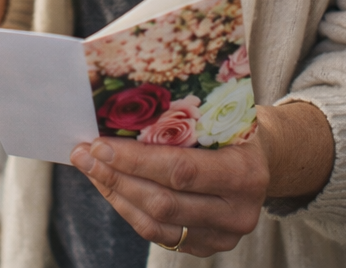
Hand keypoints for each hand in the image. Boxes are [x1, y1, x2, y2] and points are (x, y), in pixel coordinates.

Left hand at [70, 133, 267, 254]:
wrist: (262, 161)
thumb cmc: (232, 127)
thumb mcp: (221, 116)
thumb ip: (184, 117)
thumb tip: (124, 100)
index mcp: (244, 173)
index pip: (179, 170)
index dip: (136, 160)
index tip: (99, 143)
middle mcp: (237, 212)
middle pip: (163, 201)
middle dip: (116, 176)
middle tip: (84, 153)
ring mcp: (222, 235)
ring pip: (155, 223)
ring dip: (115, 193)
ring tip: (89, 167)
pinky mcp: (206, 246)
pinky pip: (158, 235)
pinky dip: (128, 208)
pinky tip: (110, 185)